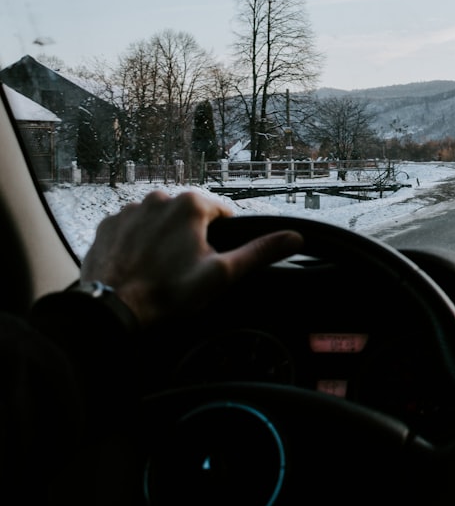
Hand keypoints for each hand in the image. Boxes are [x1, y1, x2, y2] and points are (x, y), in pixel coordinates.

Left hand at [80, 191, 302, 328]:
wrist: (112, 308)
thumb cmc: (170, 292)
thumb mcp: (223, 274)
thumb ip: (260, 252)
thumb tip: (295, 237)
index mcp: (191, 204)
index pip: (222, 214)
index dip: (223, 240)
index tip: (211, 262)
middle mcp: (159, 197)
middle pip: (189, 216)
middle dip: (192, 238)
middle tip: (186, 270)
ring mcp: (130, 209)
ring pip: (160, 221)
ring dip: (165, 239)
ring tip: (161, 271)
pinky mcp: (108, 224)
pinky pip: (133, 229)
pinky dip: (139, 244)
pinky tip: (140, 267)